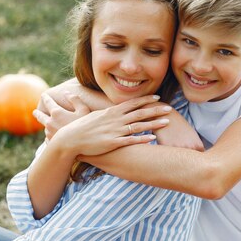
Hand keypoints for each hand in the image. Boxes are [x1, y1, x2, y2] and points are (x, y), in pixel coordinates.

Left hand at [34, 92, 90, 139]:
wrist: (82, 146)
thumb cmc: (85, 128)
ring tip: (49, 126)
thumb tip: (66, 92)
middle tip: (35, 112)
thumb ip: (75, 100)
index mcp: (57, 113)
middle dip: (37, 113)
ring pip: (45, 128)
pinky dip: (50, 136)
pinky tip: (54, 137)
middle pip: (40, 116)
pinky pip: (48, 138)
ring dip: (46, 126)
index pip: (48, 102)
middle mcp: (50, 123)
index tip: (43, 95)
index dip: (45, 97)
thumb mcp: (84, 110)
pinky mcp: (50, 143)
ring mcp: (49, 134)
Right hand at [50, 95, 173, 156]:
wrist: (70, 138)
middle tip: (170, 108)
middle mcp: (115, 119)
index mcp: (111, 112)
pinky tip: (153, 138)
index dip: (146, 100)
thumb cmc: (79, 127)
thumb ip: (101, 111)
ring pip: (138, 126)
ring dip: (154, 123)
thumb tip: (104, 107)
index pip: (132, 103)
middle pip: (139, 113)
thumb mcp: (89, 114)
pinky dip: (142, 139)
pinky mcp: (112, 143)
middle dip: (156, 110)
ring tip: (167, 122)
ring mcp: (115, 131)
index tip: (157, 98)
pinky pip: (130, 140)